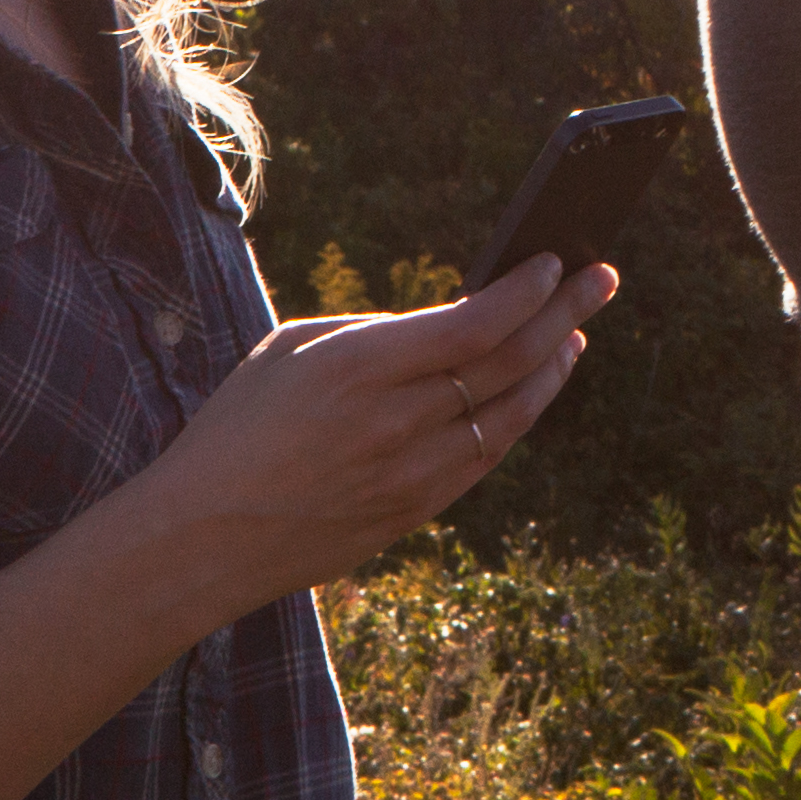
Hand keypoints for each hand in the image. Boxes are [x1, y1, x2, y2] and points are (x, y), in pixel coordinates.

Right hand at [112, 259, 614, 625]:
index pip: (474, 324)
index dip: (526, 290)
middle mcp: (395, 421)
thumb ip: (376, 332)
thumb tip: (453, 320)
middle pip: (509, 361)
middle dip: (565, 313)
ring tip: (574, 333)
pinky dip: (520, 415)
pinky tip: (535, 387)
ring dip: (552, 367)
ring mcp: (411, 473)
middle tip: (602, 278)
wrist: (199, 538)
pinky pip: (488, 456)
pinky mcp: (414, 512)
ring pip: (511, 414)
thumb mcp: (292, 352)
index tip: (555, 261)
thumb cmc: (237, 428)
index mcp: (358, 367)